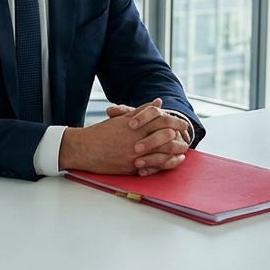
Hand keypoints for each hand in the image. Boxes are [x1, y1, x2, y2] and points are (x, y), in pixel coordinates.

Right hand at [61, 100, 188, 175]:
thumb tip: (157, 103)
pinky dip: (165, 164)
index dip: (175, 121)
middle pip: (166, 135)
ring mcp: (135, 153)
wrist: (83, 149)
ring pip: (162, 152)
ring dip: (175, 152)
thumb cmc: (101, 133)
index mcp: (135, 124)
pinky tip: (171, 162)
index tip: (182, 124)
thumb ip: (142, 111)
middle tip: (186, 138)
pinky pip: (153, 166)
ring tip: (182, 151)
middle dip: (179, 137)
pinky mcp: (131, 166)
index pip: (161, 119)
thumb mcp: (121, 119)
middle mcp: (136, 137)